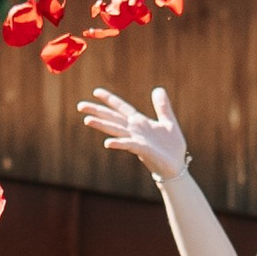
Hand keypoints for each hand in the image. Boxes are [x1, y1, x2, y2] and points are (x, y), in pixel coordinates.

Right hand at [77, 81, 192, 185]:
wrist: (176, 166)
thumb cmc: (171, 146)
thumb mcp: (168, 122)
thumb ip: (162, 107)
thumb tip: (158, 89)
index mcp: (139, 122)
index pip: (121, 108)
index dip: (110, 100)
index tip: (96, 92)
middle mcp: (134, 130)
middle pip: (112, 118)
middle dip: (97, 111)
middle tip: (80, 106)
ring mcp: (136, 140)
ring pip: (116, 130)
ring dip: (102, 125)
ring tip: (87, 120)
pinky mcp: (142, 150)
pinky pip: (129, 145)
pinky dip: (118, 143)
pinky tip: (107, 143)